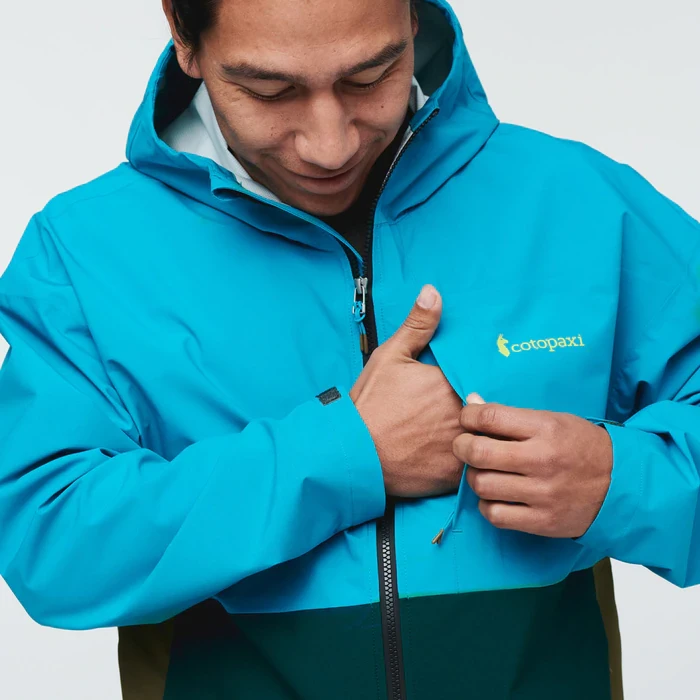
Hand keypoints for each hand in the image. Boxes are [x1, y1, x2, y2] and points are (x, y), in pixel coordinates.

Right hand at [351, 285, 464, 498]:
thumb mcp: (389, 357)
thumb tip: (434, 292)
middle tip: (464, 410)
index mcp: (451, 383)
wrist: (352, 453)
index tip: (467, 383)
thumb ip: (417, 326)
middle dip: (481, 406)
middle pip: (485, 408)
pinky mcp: (454, 475)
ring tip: (470, 434)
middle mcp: (462, 415)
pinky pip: (475, 466)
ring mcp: (461, 447)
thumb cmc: (370, 403)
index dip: (474, 379)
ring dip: (481, 435)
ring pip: (485, 439)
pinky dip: (470, 461)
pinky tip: (457, 455)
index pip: (479, 375)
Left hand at [453, 395, 612, 537]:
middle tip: (464, 445)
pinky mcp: (542, 521)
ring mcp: (542, 494)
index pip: (490, 417)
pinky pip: (495, 515)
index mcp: (545, 428)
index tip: (467, 420)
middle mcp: (542, 460)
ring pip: (482, 485)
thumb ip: (510, 415)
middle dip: (462, 446)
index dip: (468, 416)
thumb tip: (471, 401)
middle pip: (479, 452)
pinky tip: (494, 496)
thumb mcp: (552, 420)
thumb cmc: (581, 446)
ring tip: (481, 470)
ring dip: (473, 476)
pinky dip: (486, 505)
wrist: (622, 486)